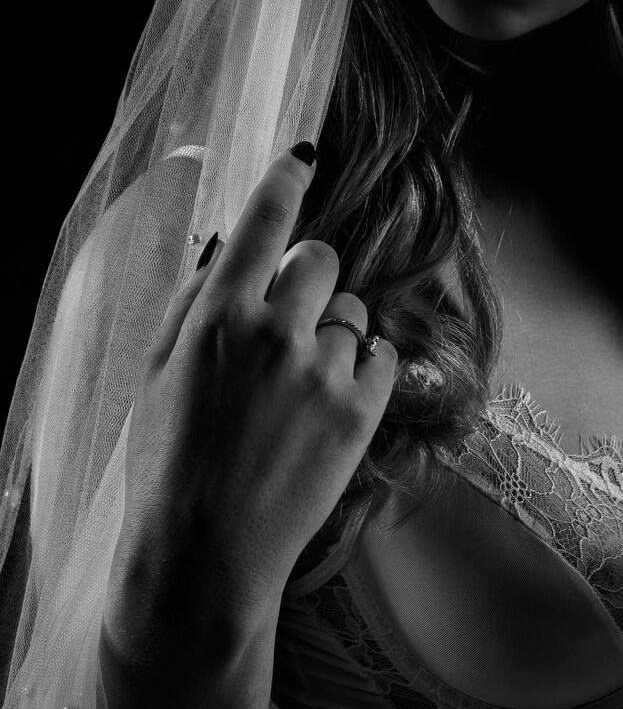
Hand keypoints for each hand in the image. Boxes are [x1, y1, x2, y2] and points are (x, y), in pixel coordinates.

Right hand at [110, 144, 397, 633]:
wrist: (205, 553)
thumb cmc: (167, 465)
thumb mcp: (157, 375)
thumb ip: (193, 303)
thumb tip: (224, 244)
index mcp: (217, 318)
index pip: (264, 222)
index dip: (286, 180)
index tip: (304, 155)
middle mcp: (275, 334)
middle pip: (320, 259)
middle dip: (308, 280)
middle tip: (286, 326)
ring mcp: (323, 373)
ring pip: (352, 312)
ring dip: (332, 334)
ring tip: (297, 388)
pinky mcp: (360, 413)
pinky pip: (380, 357)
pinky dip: (362, 371)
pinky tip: (329, 405)